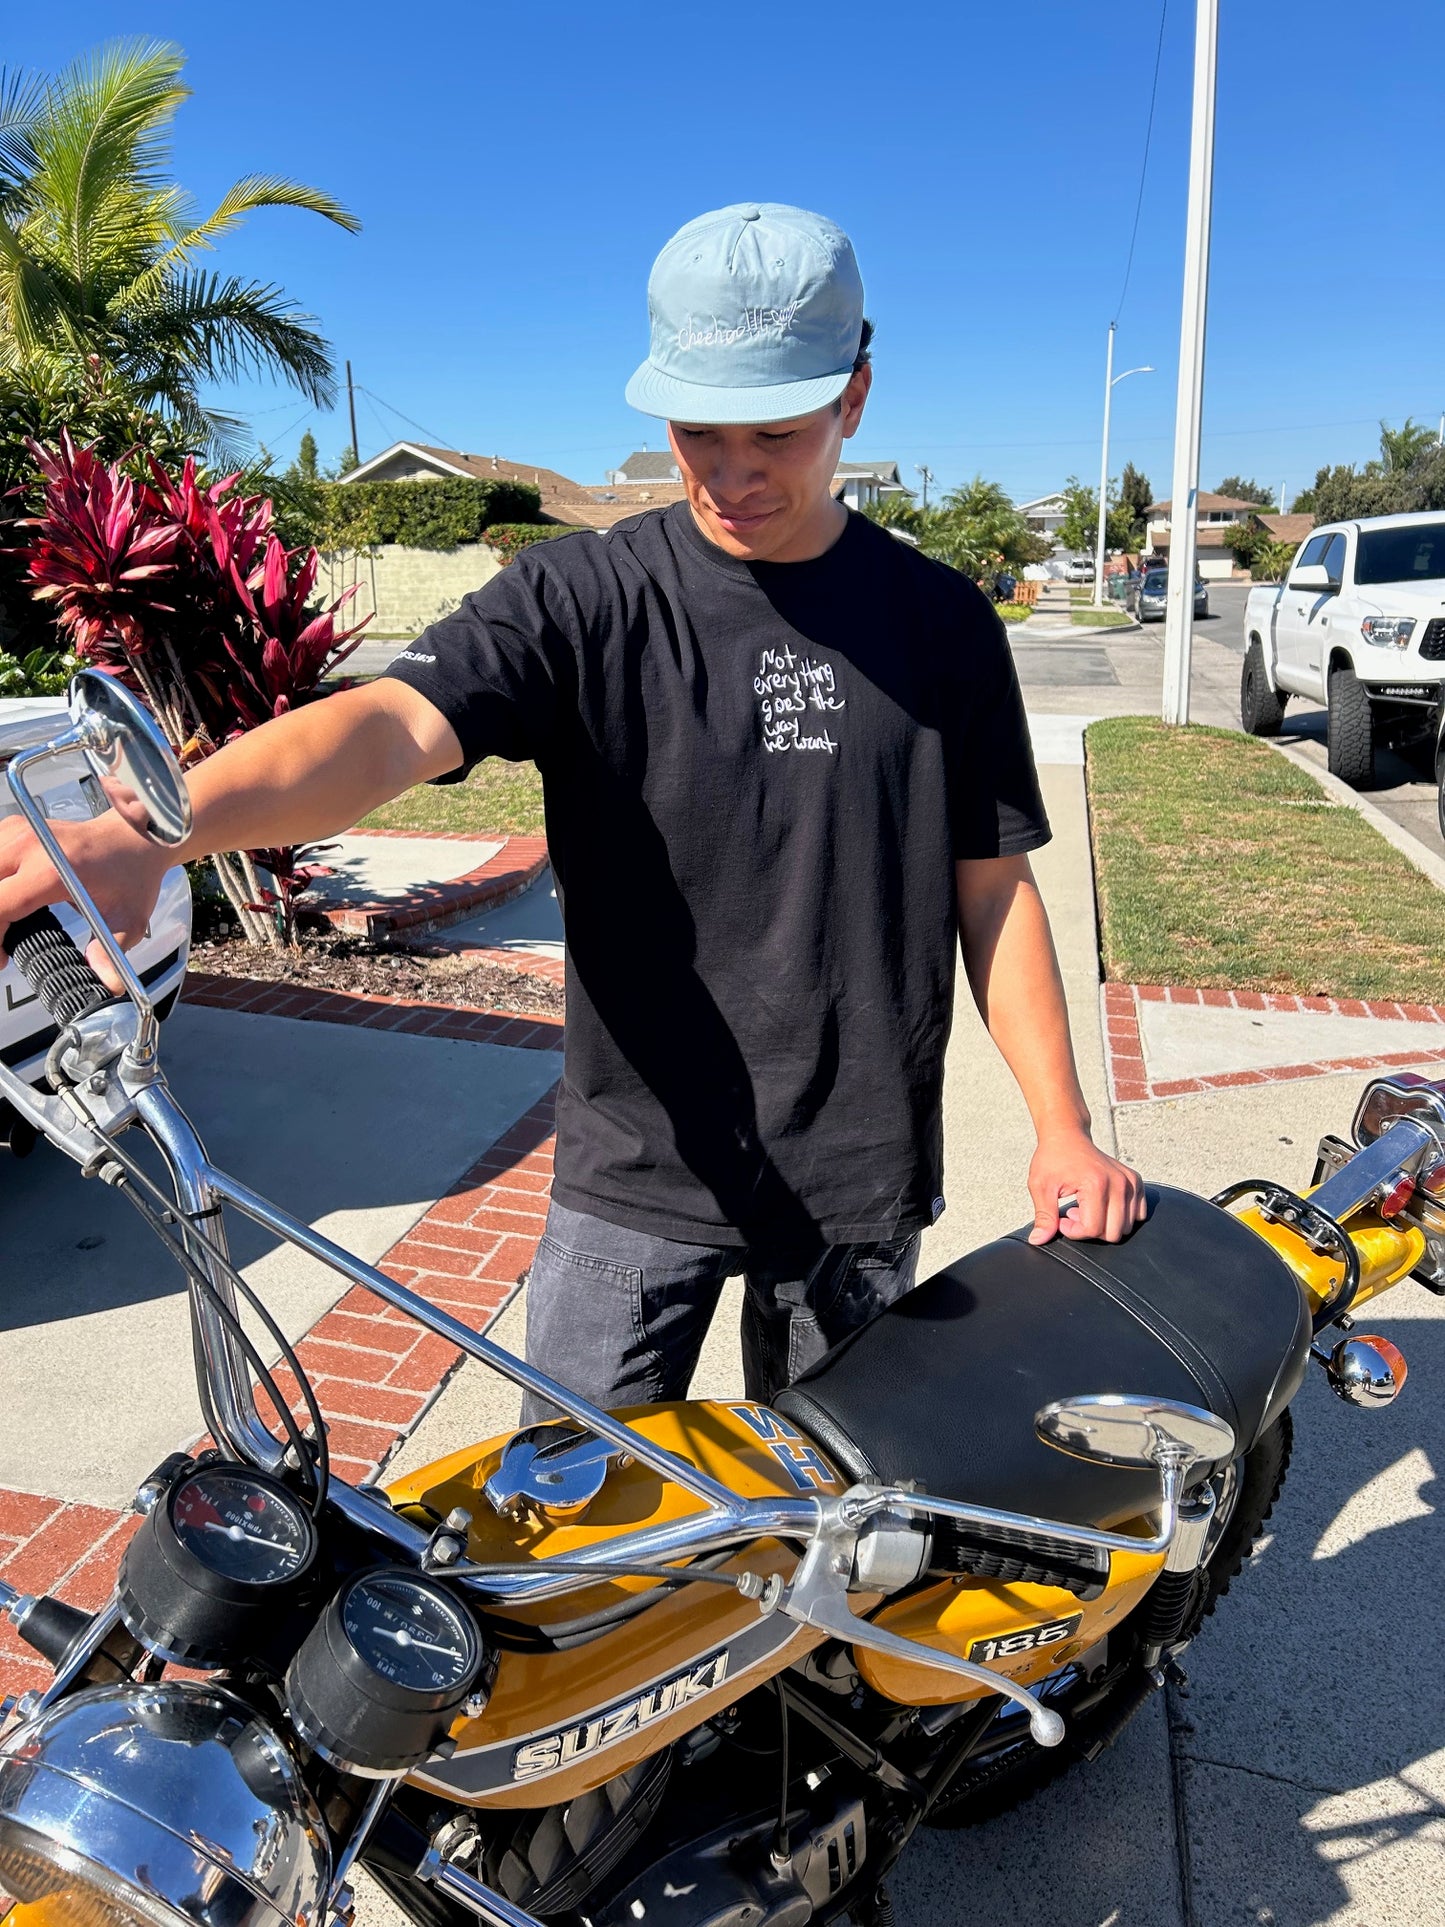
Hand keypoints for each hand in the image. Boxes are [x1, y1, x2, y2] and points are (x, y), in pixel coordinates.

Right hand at [0, 809, 171, 990]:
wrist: (135, 839)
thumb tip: (106, 983)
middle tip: (2, 943)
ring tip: (5, 924)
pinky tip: (8, 897)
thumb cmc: (131, 875)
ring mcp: (20, 832)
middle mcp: (31, 846)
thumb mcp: (129, 921)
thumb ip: (111, 955)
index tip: (1, 958)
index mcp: (52, 869)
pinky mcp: (15, 828)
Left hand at [1027, 1127, 1146, 1245]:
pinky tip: (1102, 1205)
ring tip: (1086, 1207)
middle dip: (1090, 1230)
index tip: (1062, 1218)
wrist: (1067, 1135)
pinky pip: (1138, 1214)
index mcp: (1096, 1184)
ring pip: (1126, 1227)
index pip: (1092, 1229)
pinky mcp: (1136, 1181)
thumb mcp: (1041, 1186)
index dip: (1074, 1231)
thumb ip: (1044, 1216)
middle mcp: (1118, 1183)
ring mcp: (1130, 1182)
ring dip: (1105, 1224)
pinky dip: (1120, 1217)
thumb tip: (1038, 1240)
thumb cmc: (1053, 1158)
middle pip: (1113, 1233)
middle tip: (1074, 1213)